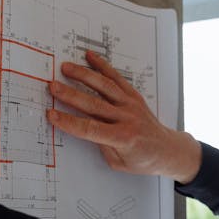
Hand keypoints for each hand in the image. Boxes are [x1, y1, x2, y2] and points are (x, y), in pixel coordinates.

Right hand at [47, 50, 201, 182]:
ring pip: (104, 86)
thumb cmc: (142, 159)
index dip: (68, 121)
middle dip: (71, 94)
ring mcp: (131, 104)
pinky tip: (90, 57)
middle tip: (53, 87)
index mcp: (122, 138)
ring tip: (66, 67)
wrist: (167, 149)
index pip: (89, 129)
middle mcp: (127, 118)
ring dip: (84, 75)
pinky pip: (116, 78)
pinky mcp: (133, 95)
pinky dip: (103, 66)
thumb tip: (82, 125)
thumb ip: (100, 144)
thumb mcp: (118, 162)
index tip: (52, 114)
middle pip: (94, 104)